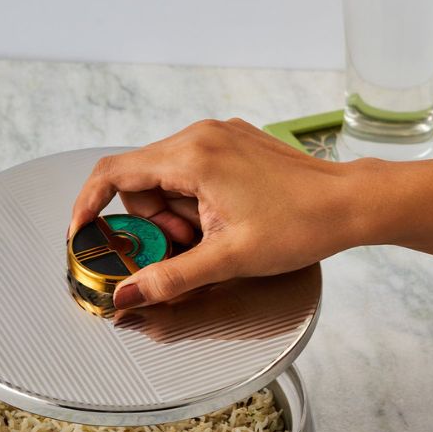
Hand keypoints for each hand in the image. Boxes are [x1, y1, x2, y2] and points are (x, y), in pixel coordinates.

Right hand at [70, 118, 357, 308]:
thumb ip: (169, 277)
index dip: (88, 205)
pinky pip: (190, 173)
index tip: (82, 233)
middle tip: (188, 246)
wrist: (350, 204)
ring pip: (166, 180)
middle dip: (154, 222)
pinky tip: (222, 220)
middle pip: (140, 181)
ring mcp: (218, 137)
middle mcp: (200, 136)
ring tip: (213, 235)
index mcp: (192, 157)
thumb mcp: (227, 259)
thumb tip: (126, 294)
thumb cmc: (299, 225)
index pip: (113, 173)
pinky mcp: (232, 144)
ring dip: (176, 214)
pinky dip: (193, 202)